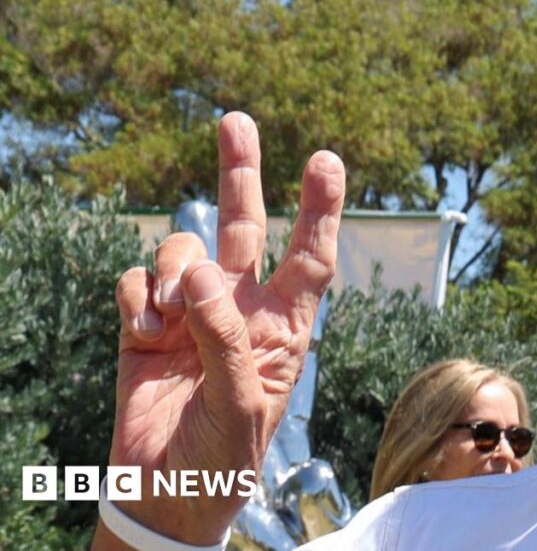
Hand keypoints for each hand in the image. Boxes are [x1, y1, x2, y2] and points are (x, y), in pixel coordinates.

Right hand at [93, 112, 344, 546]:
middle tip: (236, 120)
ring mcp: (191, 314)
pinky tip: (143, 336)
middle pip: (245, 226)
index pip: (310, 257)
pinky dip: (136, 298)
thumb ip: (225, 337)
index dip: (319, 208)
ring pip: (183, 251)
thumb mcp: (242, 402)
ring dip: (172, 270)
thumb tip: (201, 271)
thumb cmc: (222, 456)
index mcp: (283, 327)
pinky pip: (136, 281)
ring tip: (167, 318)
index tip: (325, 159)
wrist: (164, 492)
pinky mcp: (146, 325)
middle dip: (240, 174)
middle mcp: (240, 310)